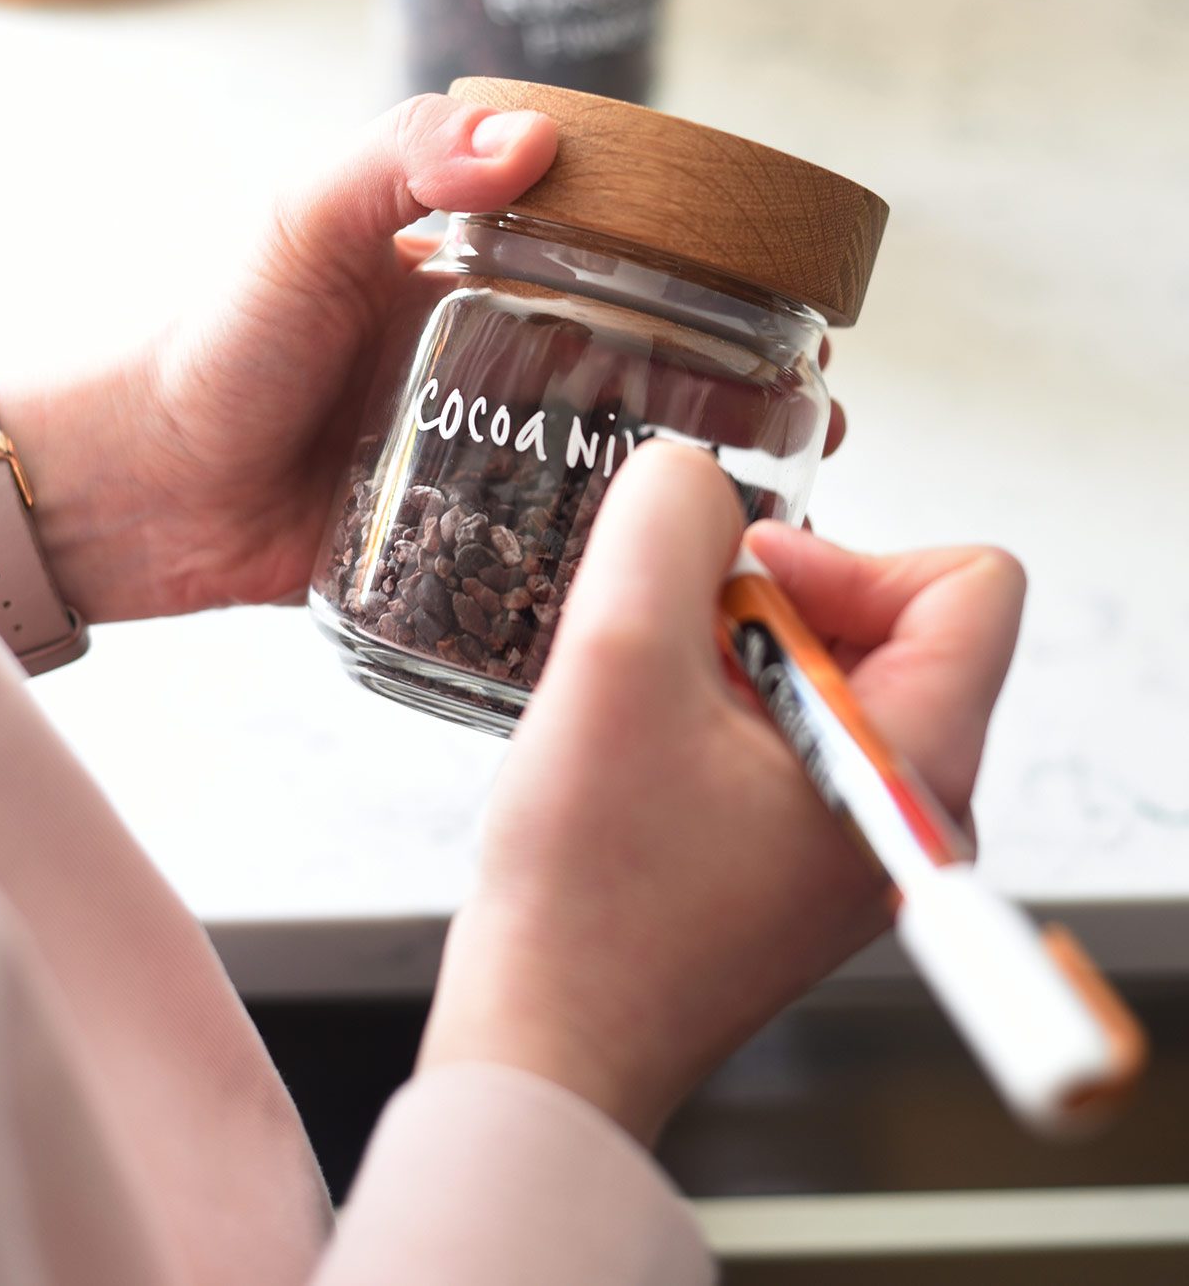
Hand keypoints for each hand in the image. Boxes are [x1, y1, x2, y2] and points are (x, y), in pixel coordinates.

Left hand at [0, 97, 844, 624]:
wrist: (136, 486)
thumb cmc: (212, 339)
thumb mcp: (301, 225)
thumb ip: (399, 162)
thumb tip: (528, 139)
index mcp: (479, 272)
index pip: (622, 256)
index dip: (713, 277)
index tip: (784, 303)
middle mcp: (497, 358)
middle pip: (645, 366)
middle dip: (735, 390)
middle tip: (814, 420)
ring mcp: (485, 453)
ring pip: (616, 462)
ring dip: (694, 479)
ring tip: (773, 506)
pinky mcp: (460, 541)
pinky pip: (556, 551)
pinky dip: (615, 562)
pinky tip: (671, 581)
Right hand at [419, 442, 1024, 1143]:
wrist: (547, 1042)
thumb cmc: (591, 894)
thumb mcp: (618, 658)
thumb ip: (668, 521)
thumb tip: (697, 481)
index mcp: (915, 763)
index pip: (974, 584)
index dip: (855, 555)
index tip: (749, 587)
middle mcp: (912, 804)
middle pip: (892, 619)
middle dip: (771, 602)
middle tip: (673, 642)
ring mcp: (857, 834)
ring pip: (825, 668)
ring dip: (728, 651)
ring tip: (642, 697)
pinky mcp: (803, 852)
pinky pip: (787, 724)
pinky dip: (715, 702)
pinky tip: (639, 738)